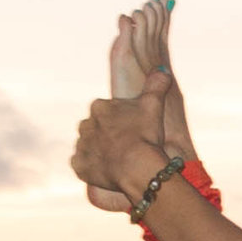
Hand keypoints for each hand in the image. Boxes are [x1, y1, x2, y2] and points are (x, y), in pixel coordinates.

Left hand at [71, 81, 170, 208]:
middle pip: (96, 127)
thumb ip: (156, 84)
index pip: (107, 110)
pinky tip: (106, 171)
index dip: (122, 120)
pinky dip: (92, 168)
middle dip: (108, 134)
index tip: (134, 129)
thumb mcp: (154, 104)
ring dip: (99, 150)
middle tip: (127, 145)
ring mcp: (81, 146)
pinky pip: (83, 165)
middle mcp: (85, 124)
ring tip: (119, 159)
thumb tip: (162, 69)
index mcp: (99, 107)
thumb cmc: (145, 134)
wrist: (137, 167)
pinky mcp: (79, 166)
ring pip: (89, 146)